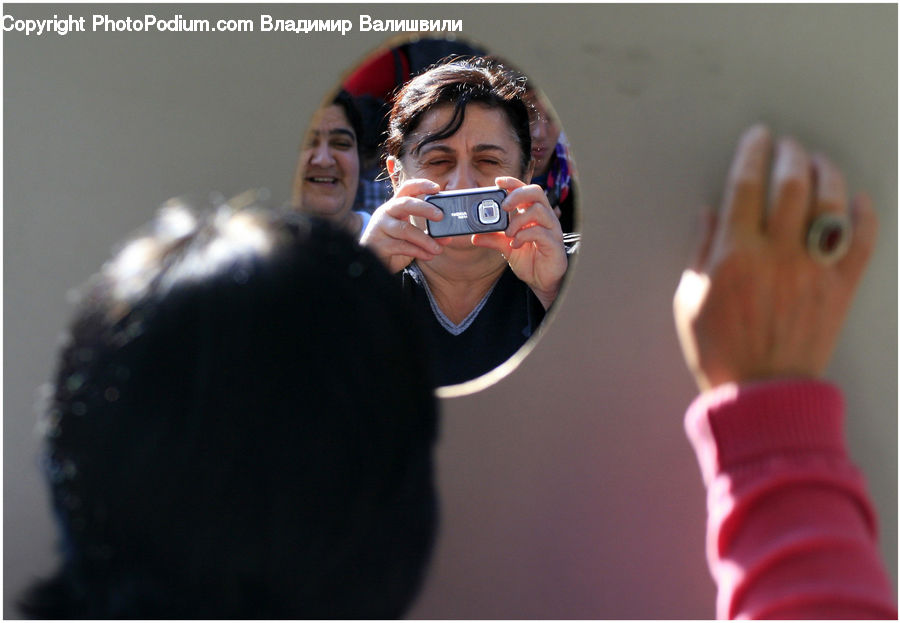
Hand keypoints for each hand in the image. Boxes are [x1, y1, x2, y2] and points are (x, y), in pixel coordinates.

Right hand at [360, 179, 444, 272]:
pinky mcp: (379, 244)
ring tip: (438, 249)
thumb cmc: (394, 245)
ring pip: (405, 229)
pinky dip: (418, 251)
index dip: (421, 185)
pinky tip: (428, 255)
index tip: (437, 188)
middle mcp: (386, 213)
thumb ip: (428, 234)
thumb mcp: (412, 237)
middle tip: (441, 216)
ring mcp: (380, 228)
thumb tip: (447, 237)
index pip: (406, 188)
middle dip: (425, 208)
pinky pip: (402, 246)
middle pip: (405, 203)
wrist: (373, 264)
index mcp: (395, 206)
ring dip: (425, 239)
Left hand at [472, 176, 567, 308]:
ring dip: (518, 220)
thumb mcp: (506, 248)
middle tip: (503, 206)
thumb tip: (474, 236)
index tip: (497, 182)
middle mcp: (544, 218)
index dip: (513, 182)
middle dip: (517, 195)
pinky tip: (516, 244)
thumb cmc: (529, 259)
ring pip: (538, 210)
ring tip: (508, 233)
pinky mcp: (554, 243)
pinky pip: (540, 232)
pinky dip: (524, 235)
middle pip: (536, 192)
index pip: (525, 190)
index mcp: (533, 214)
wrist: (541, 280)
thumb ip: (493, 239)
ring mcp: (551, 229)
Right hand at [674, 125, 877, 390]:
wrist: (762, 394)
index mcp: (735, 255)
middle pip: (792, 183)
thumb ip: (701, 251)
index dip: (752, 152)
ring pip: (831, 201)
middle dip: (791, 153)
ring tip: (818, 162)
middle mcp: (777, 255)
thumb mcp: (690, 300)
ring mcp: (814, 270)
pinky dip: (865, 213)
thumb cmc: (719, 350)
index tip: (757, 137)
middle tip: (788, 145)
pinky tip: (857, 199)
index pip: (746, 185)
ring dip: (827, 172)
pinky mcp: (841, 289)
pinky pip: (863, 240)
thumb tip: (711, 212)